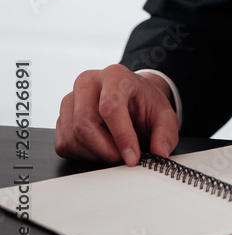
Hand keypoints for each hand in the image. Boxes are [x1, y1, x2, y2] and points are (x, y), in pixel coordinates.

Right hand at [55, 64, 179, 165]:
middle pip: (85, 125)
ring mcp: (70, 99)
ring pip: (72, 138)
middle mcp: (88, 82)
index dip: (121, 136)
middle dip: (107, 150)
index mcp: (115, 75)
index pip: (110, 106)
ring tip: (115, 151)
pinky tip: (100, 148)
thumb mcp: (164, 115)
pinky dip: (83, 155)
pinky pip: (64, 145)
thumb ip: (166, 133)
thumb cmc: (144, 104)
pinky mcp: (62, 117)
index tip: (133, 158)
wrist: (132, 98)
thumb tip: (159, 152)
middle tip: (125, 159)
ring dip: (96, 155)